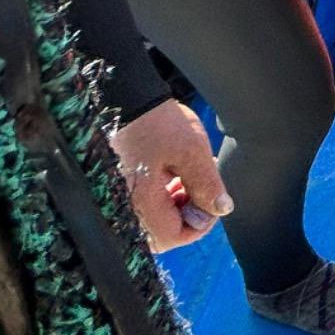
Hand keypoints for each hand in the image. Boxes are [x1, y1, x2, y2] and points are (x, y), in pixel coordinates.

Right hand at [110, 100, 230, 252]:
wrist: (121, 97)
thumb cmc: (154, 121)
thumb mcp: (191, 150)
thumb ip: (207, 185)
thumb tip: (220, 209)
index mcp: (140, 203)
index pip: (174, 237)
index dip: (200, 225)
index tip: (213, 203)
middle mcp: (122, 208)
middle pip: (161, 233)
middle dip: (187, 214)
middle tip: (199, 186)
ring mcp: (115, 198)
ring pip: (151, 221)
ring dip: (174, 205)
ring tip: (186, 176)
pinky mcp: (113, 187)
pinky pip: (140, 206)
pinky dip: (159, 196)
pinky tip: (169, 173)